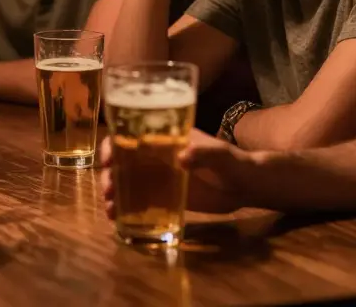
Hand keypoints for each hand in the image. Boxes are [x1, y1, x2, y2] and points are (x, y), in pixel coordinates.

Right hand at [98, 130, 244, 217]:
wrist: (248, 187)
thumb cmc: (234, 162)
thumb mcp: (221, 154)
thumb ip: (204, 153)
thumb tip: (181, 157)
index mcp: (166, 139)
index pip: (132, 136)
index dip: (114, 145)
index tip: (108, 160)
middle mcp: (157, 156)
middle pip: (123, 161)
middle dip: (110, 175)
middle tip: (108, 191)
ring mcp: (159, 177)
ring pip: (127, 182)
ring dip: (114, 193)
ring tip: (110, 210)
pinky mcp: (165, 197)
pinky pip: (140, 201)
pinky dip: (126, 209)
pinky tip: (117, 220)